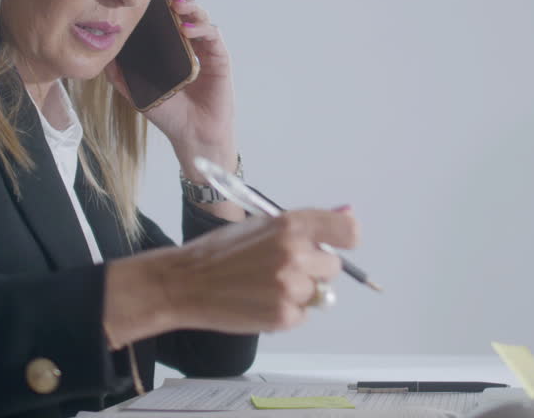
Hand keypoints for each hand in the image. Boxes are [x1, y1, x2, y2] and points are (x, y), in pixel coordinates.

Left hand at [104, 0, 234, 168]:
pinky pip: (212, 36)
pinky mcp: (220, 59)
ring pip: (201, 19)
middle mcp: (190, 46)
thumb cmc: (170, 115)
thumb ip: (121, 76)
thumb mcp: (138, 93)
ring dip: (191, 7)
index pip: (167, 20)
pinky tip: (188, 28)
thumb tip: (102, 58)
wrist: (192, 135)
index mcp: (171, 50)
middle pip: (186, 12)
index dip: (162, 2)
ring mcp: (206, 51)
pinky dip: (201, 28)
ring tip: (177, 5)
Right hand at [163, 208, 359, 332]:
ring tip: (266, 286)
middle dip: (314, 269)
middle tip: (282, 268)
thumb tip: (346, 216)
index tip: (338, 244)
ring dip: (300, 293)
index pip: (347, 231)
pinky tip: (260, 301)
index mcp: (290, 225)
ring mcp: (290, 287)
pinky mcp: (284, 316)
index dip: (345, 239)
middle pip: (333, 266)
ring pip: (319, 294)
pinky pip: (303, 315)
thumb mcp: (261, 225)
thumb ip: (303, 225)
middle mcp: (295, 254)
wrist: (186, 283)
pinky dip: (286, 312)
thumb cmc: (220, 253)